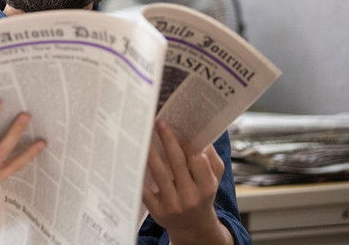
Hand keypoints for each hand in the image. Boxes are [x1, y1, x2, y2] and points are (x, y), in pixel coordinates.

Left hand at [142, 119, 231, 244]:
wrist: (192, 226)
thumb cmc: (202, 196)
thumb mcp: (214, 179)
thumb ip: (211, 159)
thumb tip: (201, 136)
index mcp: (206, 187)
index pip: (198, 161)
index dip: (188, 144)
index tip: (179, 128)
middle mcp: (190, 197)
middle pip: (177, 163)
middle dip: (168, 140)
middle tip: (159, 123)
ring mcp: (173, 205)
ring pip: (159, 174)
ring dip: (150, 153)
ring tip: (143, 136)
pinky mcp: (157, 212)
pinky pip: (145, 191)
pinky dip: (139, 175)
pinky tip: (134, 159)